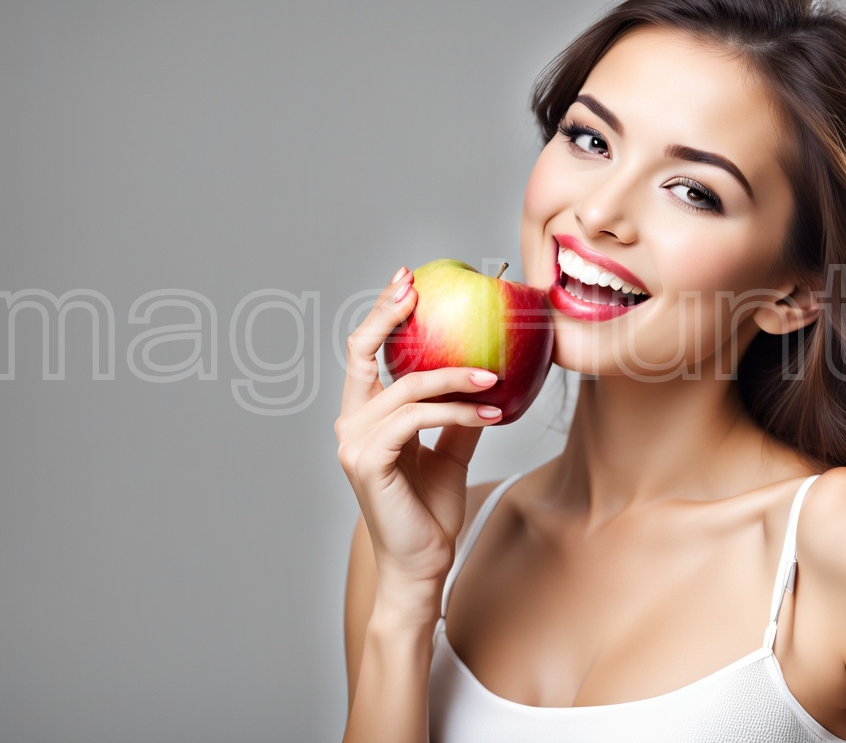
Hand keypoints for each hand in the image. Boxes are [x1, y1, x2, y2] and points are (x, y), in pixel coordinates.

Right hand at [335, 266, 502, 595]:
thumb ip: (458, 412)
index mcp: (363, 417)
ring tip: (495, 378)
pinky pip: (418, 418)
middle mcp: (350, 424)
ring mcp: (354, 442)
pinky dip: (456, 409)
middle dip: (389, 314)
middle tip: (421, 288)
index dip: (382, 313)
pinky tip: (490, 410)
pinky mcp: (368, 461)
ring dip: (456, 377)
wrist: (422, 565)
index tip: (409, 281)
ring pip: (407, 387)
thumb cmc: (429, 512)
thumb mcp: (451, 450)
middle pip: (360, 352)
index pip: (364, 354)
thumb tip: (487, 371)